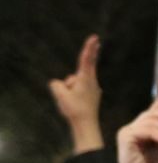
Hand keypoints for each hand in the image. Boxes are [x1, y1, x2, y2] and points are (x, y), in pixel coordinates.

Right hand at [48, 34, 102, 152]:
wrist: (86, 124)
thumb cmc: (73, 108)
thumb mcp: (59, 93)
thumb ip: (57, 83)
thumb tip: (62, 84)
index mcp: (85, 78)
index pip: (87, 59)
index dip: (89, 48)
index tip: (95, 38)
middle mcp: (92, 82)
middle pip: (82, 70)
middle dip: (80, 68)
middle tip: (92, 49)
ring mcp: (94, 89)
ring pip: (76, 83)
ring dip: (70, 89)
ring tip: (72, 102)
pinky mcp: (93, 96)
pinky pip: (79, 91)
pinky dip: (73, 94)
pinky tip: (75, 104)